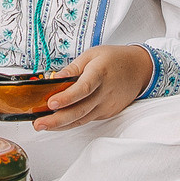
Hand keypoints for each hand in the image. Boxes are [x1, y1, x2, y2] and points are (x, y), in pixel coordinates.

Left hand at [32, 44, 153, 131]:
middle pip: (80, 110)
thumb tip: (54, 78)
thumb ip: (73, 68)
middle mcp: (103, 93)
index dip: (67, 98)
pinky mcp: (106, 113)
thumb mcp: (92, 54)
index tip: (51, 103)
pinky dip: (71, 122)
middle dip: (57, 120)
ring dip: (61, 125)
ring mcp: (106, 106)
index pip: (83, 89)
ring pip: (82, 119)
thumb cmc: (115, 59)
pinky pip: (87, 119)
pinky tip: (57, 123)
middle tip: (39, 123)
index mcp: (99, 73)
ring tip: (42, 125)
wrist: (140, 69)